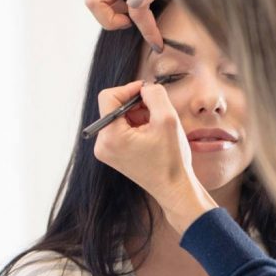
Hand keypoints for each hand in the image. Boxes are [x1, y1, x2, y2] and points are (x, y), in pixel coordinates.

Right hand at [84, 0, 172, 50]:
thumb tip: (135, 3)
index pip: (134, 10)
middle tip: (134, 24)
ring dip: (115, 12)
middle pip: (95, 2)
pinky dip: (118, 5)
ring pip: (97, 0)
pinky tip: (139, 4)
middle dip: (112, 21)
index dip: (147, 31)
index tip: (158, 45)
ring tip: (140, 13)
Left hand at [92, 81, 216, 232]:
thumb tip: (145, 87)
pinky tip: (152, 136)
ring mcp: (106, 151)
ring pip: (119, 117)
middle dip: (137, 105)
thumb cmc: (172, 159)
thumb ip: (155, 94)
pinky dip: (137, 126)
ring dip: (139, 116)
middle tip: (157, 113)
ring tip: (157, 127)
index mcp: (110, 136)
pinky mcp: (113, 155)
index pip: (108, 96)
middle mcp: (102, 144)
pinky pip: (121, 129)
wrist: (174, 188)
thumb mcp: (167, 119)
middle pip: (113, 107)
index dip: (129, 89)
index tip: (148, 93)